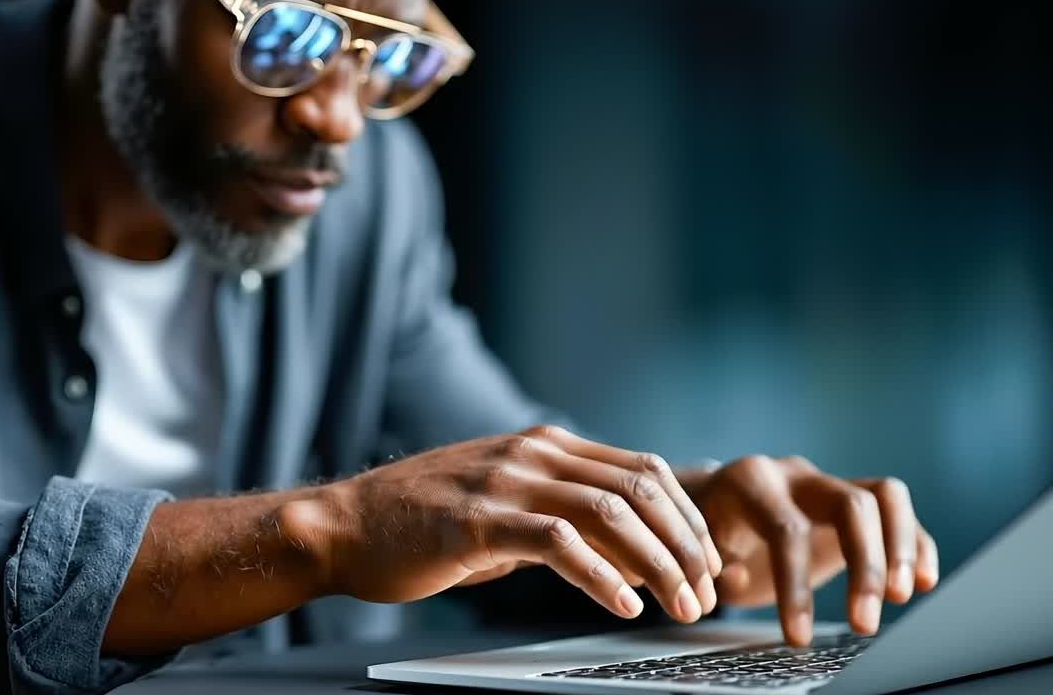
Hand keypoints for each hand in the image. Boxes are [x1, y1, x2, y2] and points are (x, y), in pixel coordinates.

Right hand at [301, 426, 723, 622]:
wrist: (344, 525)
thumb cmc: (423, 522)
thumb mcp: (502, 503)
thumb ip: (558, 513)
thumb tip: (622, 549)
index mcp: (545, 445)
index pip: (643, 470)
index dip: (686, 517)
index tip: (708, 562)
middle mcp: (533, 453)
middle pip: (640, 488)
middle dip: (686, 545)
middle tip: (707, 593)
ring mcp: (506, 482)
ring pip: (610, 513)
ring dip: (657, 564)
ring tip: (678, 606)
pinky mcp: (479, 521)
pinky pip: (559, 544)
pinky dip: (602, 577)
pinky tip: (623, 606)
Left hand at [685, 455, 939, 644]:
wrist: (714, 502)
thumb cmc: (705, 532)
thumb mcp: (695, 547)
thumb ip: (711, 561)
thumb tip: (736, 575)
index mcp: (751, 482)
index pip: (785, 529)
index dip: (794, 586)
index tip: (796, 637)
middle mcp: (796, 475)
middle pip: (850, 505)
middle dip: (864, 566)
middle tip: (863, 624)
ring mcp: (830, 482)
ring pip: (885, 496)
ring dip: (901, 549)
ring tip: (902, 598)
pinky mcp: (856, 500)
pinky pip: (898, 511)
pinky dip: (916, 544)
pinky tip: (923, 583)